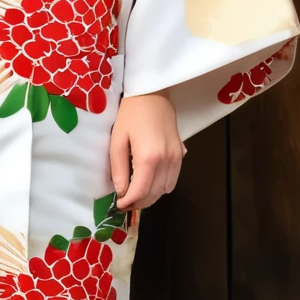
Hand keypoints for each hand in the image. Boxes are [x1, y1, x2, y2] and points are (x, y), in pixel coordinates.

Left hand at [109, 91, 183, 210]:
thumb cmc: (130, 114)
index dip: (129, 202)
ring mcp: (177, 158)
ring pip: (165, 190)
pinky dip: (161, 185)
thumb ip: (119, 168)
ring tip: (136, 191)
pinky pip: (173, 179)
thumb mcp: (117, 140)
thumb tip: (121, 191)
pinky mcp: (182, 154)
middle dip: (139, 202)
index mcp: (148, 158)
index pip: (140, 191)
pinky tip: (149, 180)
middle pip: (154, 194)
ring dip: (151, 195)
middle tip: (125, 201)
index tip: (118, 205)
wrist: (152, 94)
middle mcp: (166, 160)